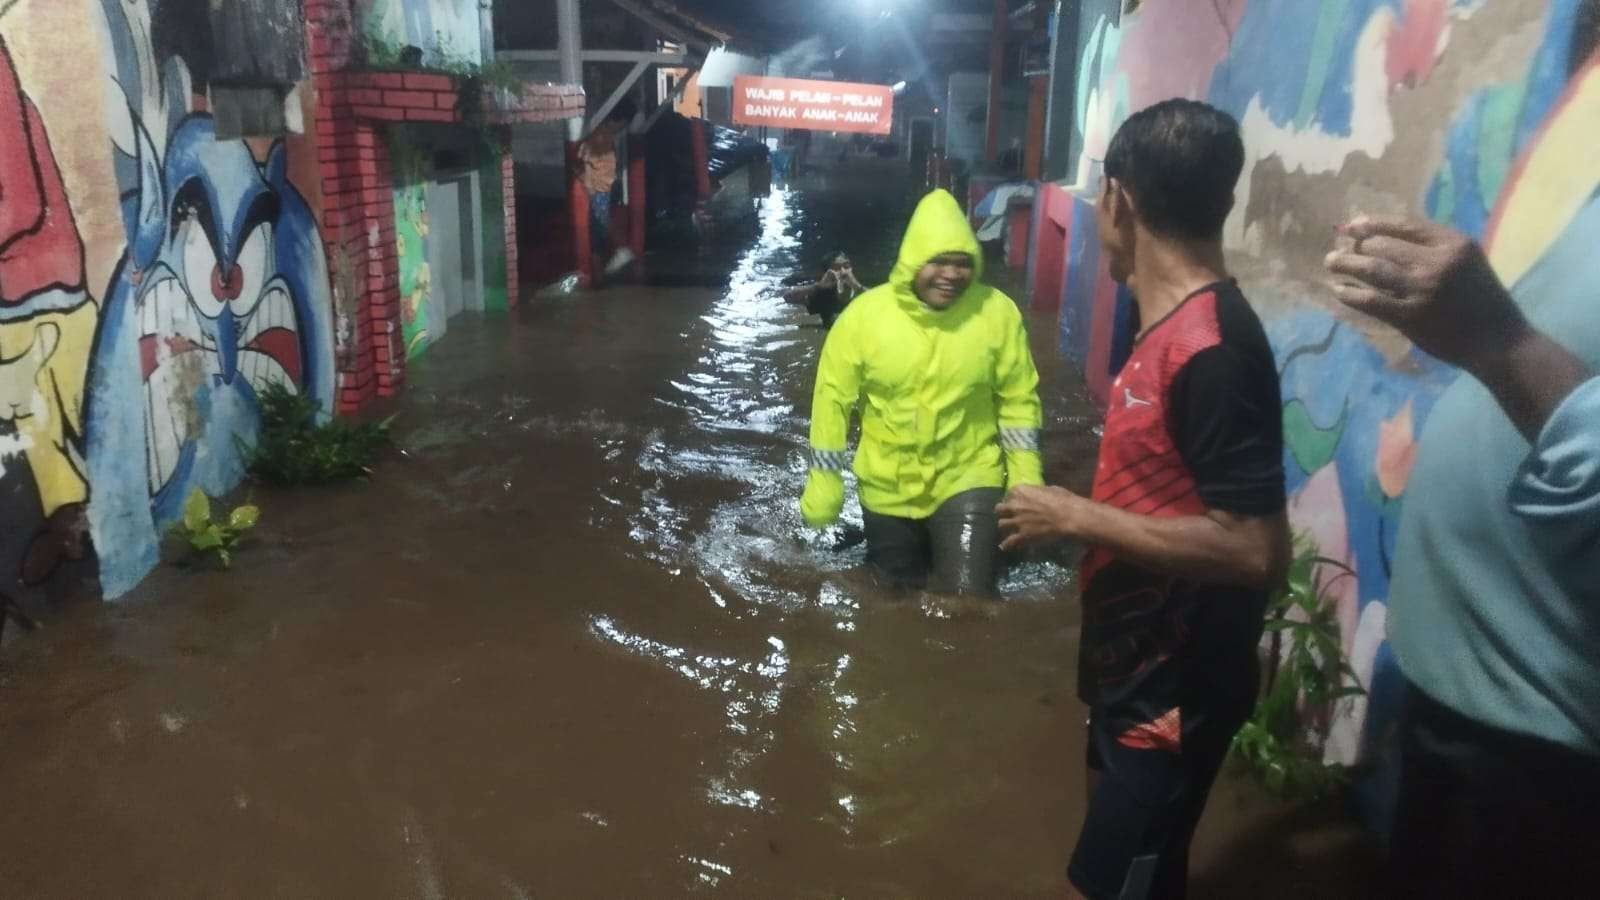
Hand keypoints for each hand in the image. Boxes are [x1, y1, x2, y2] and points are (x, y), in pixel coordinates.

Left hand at [997, 485, 1082, 550]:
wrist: (1070, 517)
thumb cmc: (1063, 500)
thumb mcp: (1048, 489)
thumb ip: (1035, 492)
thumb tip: (1034, 495)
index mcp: (1019, 491)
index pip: (1008, 495)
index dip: (1013, 500)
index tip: (1018, 504)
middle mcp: (1014, 505)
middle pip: (1000, 509)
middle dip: (1004, 513)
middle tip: (1010, 516)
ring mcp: (1016, 521)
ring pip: (1001, 525)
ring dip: (1006, 526)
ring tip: (1009, 529)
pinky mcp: (1021, 536)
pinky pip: (1008, 542)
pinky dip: (1006, 545)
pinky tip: (1005, 546)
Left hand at [1324, 215, 1527, 370]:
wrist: (1498, 341)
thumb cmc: (1482, 299)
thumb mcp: (1467, 261)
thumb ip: (1435, 248)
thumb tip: (1386, 236)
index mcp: (1453, 243)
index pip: (1404, 225)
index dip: (1372, 224)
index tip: (1352, 226)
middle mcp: (1437, 262)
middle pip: (1383, 246)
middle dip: (1356, 246)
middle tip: (1339, 250)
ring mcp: (1422, 290)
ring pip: (1372, 269)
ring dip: (1346, 264)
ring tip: (1331, 262)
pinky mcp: (1410, 317)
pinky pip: (1371, 301)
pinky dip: (1350, 294)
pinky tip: (1338, 291)